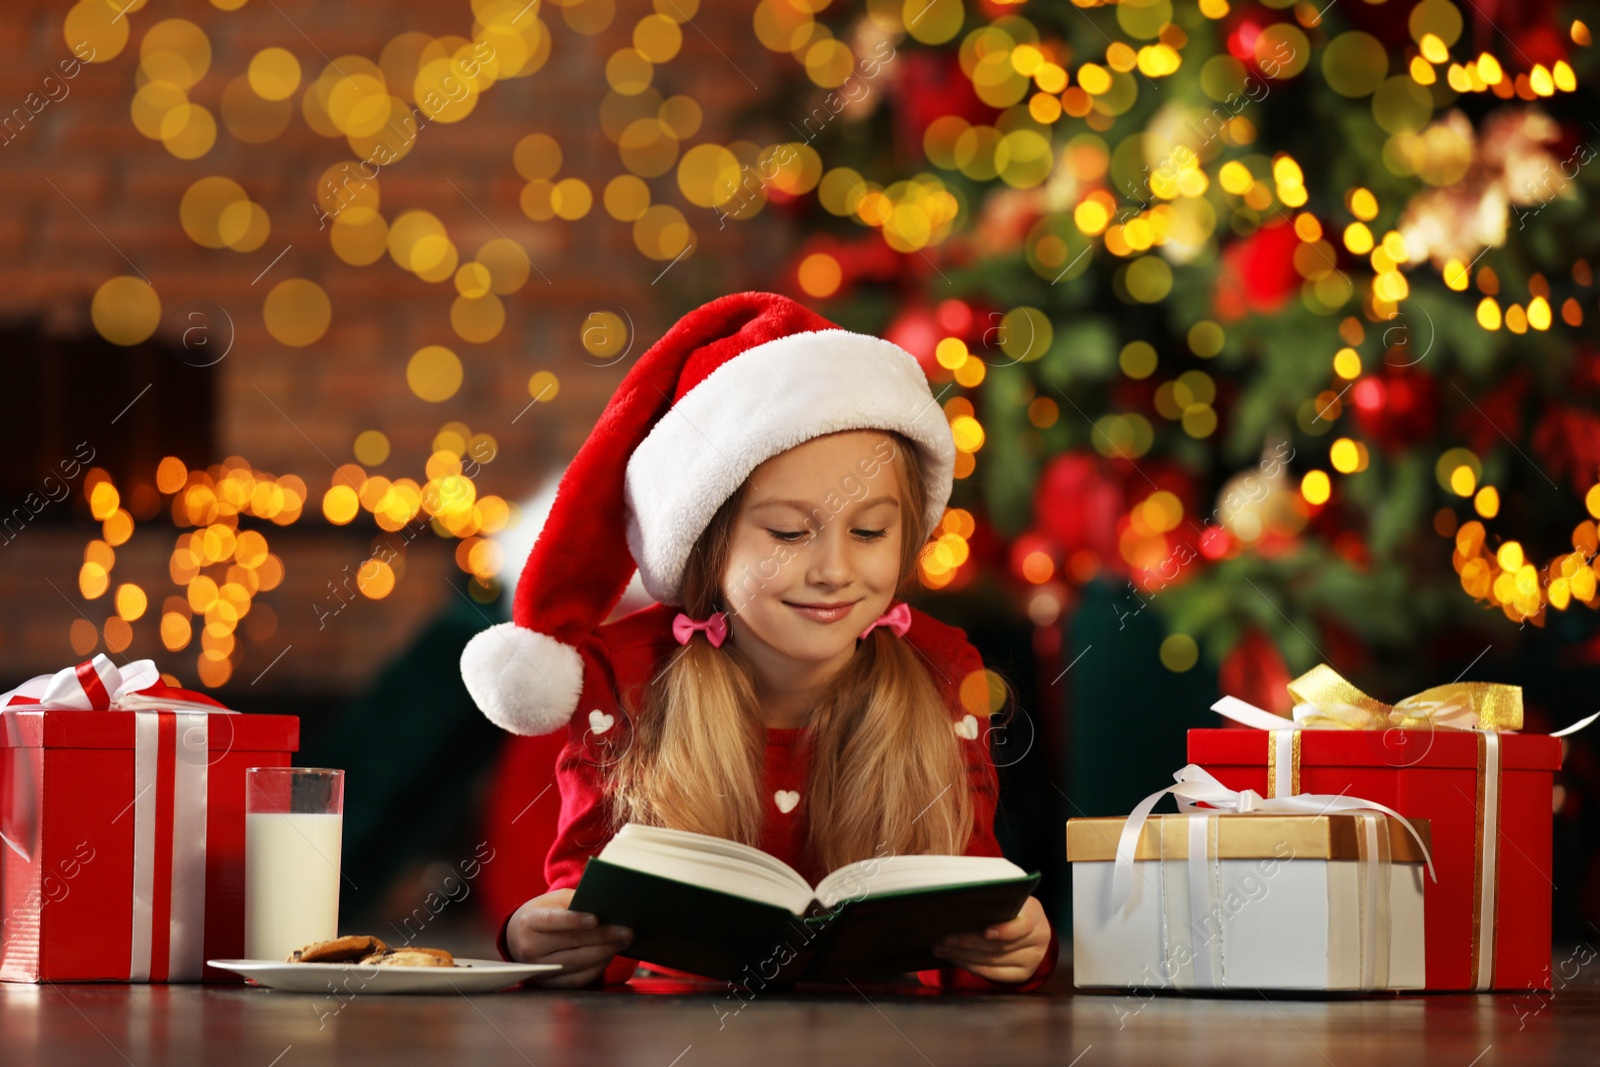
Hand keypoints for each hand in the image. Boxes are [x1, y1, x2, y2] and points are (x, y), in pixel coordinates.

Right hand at [505, 887, 634, 987]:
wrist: (520, 938)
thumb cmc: (544, 914)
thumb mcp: (554, 901)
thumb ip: (576, 901)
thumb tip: (606, 906)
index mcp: (530, 922)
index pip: (552, 921)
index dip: (574, 920)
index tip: (596, 919)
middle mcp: (530, 949)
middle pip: (571, 943)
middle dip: (602, 937)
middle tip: (626, 931)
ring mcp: (540, 970)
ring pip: (577, 963)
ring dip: (604, 953)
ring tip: (623, 942)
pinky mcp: (550, 984)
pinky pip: (578, 979)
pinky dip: (597, 967)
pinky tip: (610, 955)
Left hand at [929, 895, 1050, 983]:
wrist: (1029, 928)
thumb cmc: (1010, 907)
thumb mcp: (1007, 898)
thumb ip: (991, 900)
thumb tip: (957, 900)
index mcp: (1034, 913)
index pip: (1024, 925)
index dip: (1005, 931)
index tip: (985, 932)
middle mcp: (1038, 938)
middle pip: (1001, 946)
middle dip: (969, 942)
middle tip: (945, 940)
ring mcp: (1032, 959)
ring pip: (993, 961)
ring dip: (964, 956)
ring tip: (942, 949)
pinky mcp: (1022, 974)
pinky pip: (993, 974)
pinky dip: (971, 966)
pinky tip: (955, 959)